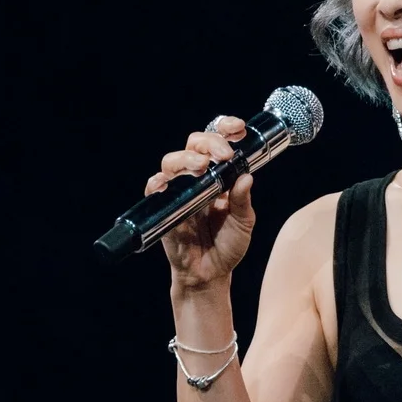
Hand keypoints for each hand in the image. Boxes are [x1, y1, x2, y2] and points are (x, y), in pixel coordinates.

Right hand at [152, 117, 256, 289]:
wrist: (211, 273)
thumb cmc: (228, 245)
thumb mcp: (243, 223)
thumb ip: (243, 200)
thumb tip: (247, 176)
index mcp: (219, 176)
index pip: (217, 142)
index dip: (224, 129)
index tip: (237, 128)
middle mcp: (197, 179)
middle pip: (193, 145)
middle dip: (208, 143)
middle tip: (223, 155)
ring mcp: (179, 192)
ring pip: (172, 162)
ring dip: (186, 160)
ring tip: (201, 168)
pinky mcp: (163, 208)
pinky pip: (155, 189)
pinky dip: (158, 183)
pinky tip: (166, 183)